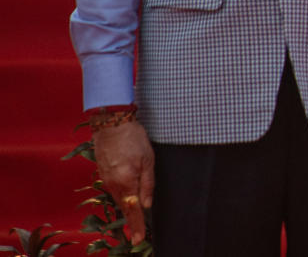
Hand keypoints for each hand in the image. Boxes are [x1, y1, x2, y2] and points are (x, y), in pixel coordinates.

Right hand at [93, 121, 154, 243]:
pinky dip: (121, 197)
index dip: (136, 226)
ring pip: (119, 198)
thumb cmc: (133, 138)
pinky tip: (126, 199)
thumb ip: (148, 183)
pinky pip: (114, 189)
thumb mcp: (148, 159)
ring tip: (134, 223)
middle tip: (137, 236)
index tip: (139, 239)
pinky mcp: (103, 173)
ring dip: (126, 210)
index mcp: (127, 182)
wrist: (111, 124)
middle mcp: (113, 184)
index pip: (133, 210)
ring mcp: (106, 179)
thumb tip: (146, 204)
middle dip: (131, 222)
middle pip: (124, 207)